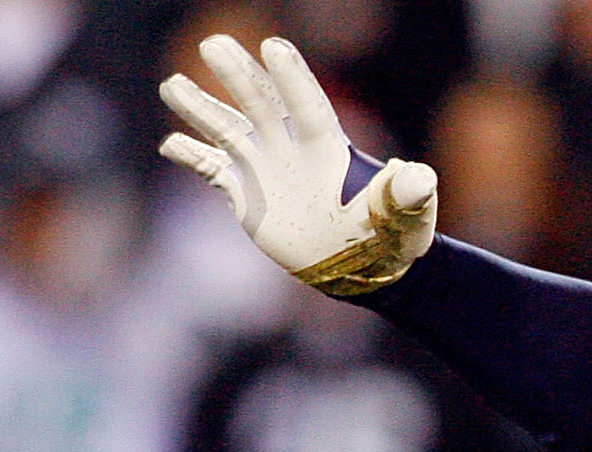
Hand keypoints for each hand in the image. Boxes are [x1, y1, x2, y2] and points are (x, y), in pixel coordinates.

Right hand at [159, 35, 436, 294]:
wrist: (367, 267)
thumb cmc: (394, 237)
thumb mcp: (406, 218)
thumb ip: (408, 195)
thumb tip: (421, 175)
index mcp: (329, 149)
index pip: (307, 106)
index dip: (292, 78)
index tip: (273, 46)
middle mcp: (292, 150)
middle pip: (261, 105)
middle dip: (238, 76)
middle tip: (214, 43)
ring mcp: (267, 170)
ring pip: (228, 130)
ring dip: (200, 109)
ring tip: (172, 85)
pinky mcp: (248, 196)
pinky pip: (214, 171)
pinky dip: (193, 158)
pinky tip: (171, 145)